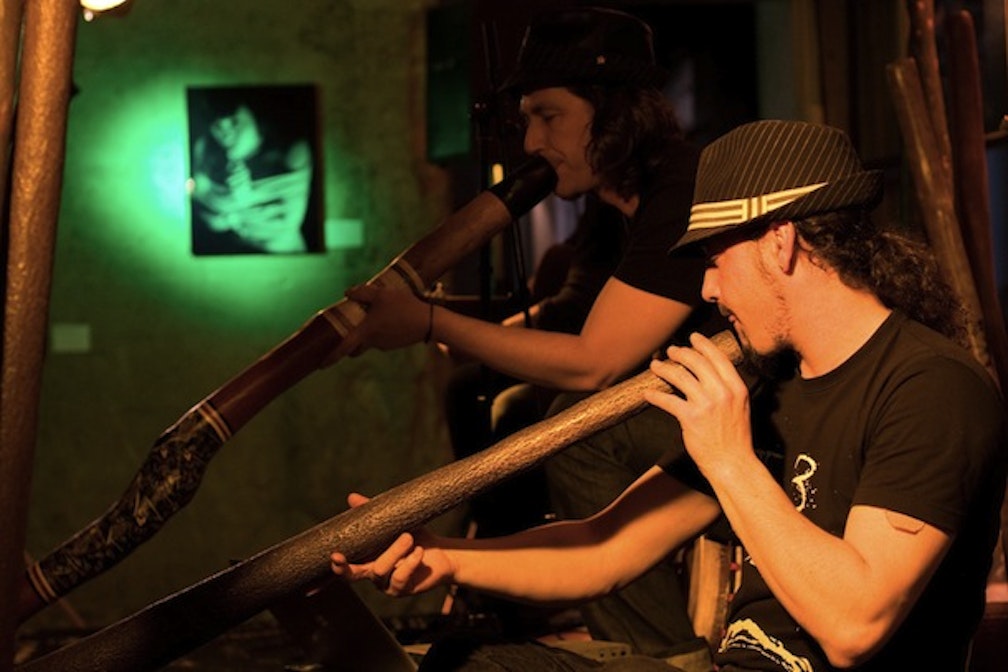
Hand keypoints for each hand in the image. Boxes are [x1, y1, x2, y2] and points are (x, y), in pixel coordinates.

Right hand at [330, 493, 452, 595]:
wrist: (441, 553)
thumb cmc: (415, 536)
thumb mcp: (393, 522)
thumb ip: (372, 512)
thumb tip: (351, 497)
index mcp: (366, 559)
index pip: (345, 565)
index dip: (336, 564)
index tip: (333, 555)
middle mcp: (372, 574)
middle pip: (351, 575)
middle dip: (344, 567)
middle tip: (338, 555)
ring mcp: (385, 584)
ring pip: (380, 570)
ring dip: (394, 551)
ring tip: (408, 537)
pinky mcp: (401, 589)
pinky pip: (400, 576)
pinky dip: (410, 562)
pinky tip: (418, 552)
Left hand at [334, 284, 430, 357]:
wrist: (429, 321)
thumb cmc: (404, 306)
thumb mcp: (382, 293)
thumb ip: (362, 292)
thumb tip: (347, 292)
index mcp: (366, 331)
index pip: (343, 348)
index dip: (331, 357)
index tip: (320, 365)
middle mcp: (373, 342)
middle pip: (355, 345)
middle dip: (349, 342)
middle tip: (346, 330)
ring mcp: (384, 344)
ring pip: (369, 340)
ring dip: (367, 331)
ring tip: (376, 314)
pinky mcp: (394, 343)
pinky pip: (381, 338)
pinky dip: (380, 330)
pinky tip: (390, 317)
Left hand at [644, 332, 752, 474]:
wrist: (733, 463)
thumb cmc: (736, 439)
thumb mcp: (741, 408)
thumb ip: (729, 390)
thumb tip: (711, 376)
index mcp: (737, 388)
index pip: (719, 358)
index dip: (703, 345)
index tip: (693, 337)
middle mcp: (722, 393)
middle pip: (697, 362)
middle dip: (681, 353)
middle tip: (671, 351)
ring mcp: (706, 404)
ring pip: (680, 377)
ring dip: (664, 369)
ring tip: (656, 365)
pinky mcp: (690, 418)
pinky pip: (668, 400)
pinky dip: (655, 395)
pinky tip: (647, 393)